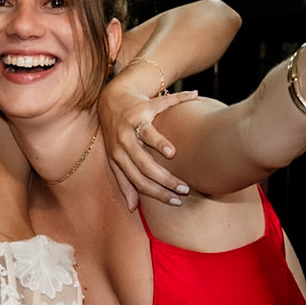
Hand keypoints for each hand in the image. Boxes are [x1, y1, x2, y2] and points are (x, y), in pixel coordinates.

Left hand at [101, 70, 199, 208]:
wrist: (110, 100)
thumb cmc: (115, 134)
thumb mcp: (115, 158)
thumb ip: (124, 182)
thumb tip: (132, 208)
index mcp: (119, 156)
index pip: (138, 180)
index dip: (156, 193)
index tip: (176, 201)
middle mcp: (124, 140)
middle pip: (144, 164)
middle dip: (164, 178)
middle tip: (184, 188)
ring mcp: (133, 122)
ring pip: (146, 134)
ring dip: (159, 143)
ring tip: (173, 154)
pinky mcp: (144, 105)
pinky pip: (163, 104)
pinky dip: (180, 100)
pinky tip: (195, 96)